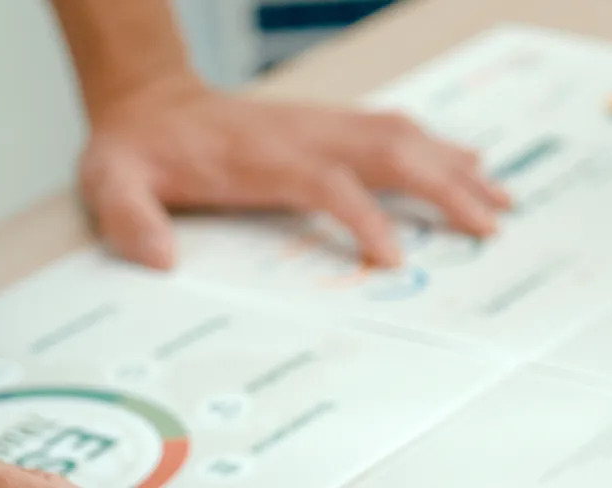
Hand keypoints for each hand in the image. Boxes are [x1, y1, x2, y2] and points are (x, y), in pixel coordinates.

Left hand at [78, 76, 509, 269]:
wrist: (148, 103)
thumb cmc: (140, 151)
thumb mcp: (112, 183)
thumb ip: (130, 217)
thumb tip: (158, 257)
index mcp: (262, 155)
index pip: (328, 182)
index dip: (364, 218)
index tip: (393, 260)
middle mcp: (304, 134)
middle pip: (389, 153)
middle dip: (444, 188)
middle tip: (488, 227)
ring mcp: (322, 126)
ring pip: (403, 138)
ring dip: (455, 168)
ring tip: (500, 203)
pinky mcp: (330, 127)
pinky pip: (395, 130)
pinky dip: (439, 146)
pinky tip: (470, 164)